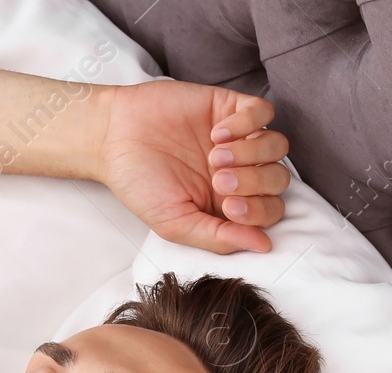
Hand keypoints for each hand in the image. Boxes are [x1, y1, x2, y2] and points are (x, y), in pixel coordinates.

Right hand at [96, 80, 290, 253]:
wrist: (113, 138)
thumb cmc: (139, 184)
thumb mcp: (176, 223)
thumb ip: (219, 238)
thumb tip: (264, 246)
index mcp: (229, 204)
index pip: (270, 211)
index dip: (258, 211)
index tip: (227, 206)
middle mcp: (239, 171)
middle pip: (278, 180)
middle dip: (253, 183)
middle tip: (218, 180)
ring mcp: (238, 138)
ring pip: (277, 146)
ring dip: (252, 154)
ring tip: (215, 155)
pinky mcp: (230, 107)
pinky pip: (263, 111)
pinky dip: (247, 123)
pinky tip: (217, 132)